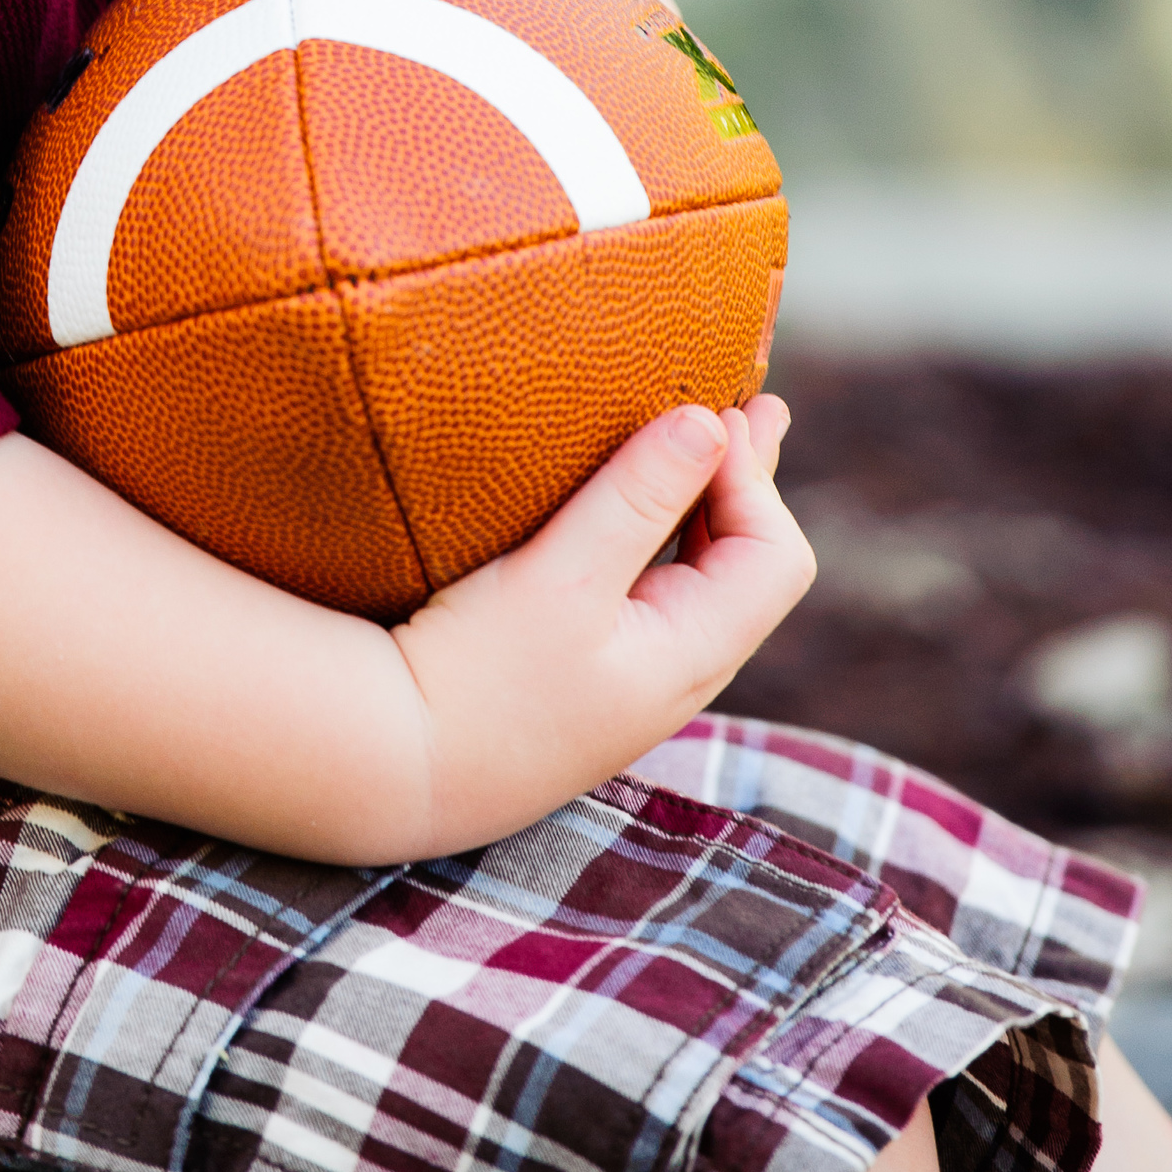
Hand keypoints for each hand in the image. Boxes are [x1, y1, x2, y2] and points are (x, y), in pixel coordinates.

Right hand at [393, 398, 812, 855]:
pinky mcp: (588, 670)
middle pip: (747, 564)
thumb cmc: (479, 675)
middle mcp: (678, 671)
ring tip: (707, 439)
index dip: (754, 478)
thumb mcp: (561, 577)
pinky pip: (651, 588)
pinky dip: (661, 531)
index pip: (775, 556)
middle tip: (752, 403)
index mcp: (692, 654)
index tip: (706, 414)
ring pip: (699, 575)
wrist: (397, 768)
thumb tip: (710, 420)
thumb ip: (638, 497)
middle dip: (745, 480)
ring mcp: (634, 675)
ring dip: (705, 502)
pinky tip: (635, 504)